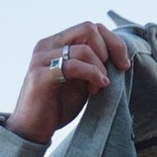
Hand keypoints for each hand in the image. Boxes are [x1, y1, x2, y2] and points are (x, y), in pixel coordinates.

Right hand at [8, 20, 132, 142]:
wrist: (32, 130)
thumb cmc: (58, 105)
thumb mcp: (81, 80)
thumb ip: (93, 64)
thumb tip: (119, 55)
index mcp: (55, 43)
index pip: (91, 27)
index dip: (113, 42)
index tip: (123, 65)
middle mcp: (46, 45)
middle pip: (88, 29)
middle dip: (109, 50)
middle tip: (111, 74)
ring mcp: (41, 59)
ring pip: (84, 49)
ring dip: (100, 69)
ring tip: (98, 88)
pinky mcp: (41, 76)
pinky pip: (74, 66)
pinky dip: (92, 75)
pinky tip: (96, 88)